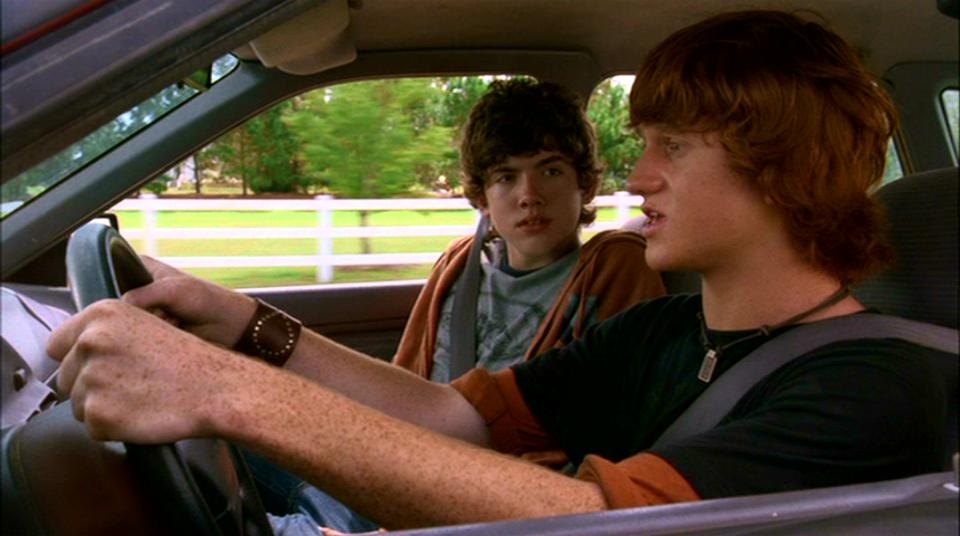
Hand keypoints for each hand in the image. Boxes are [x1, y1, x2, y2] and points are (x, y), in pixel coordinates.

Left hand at [46, 299, 242, 442]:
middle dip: (92, 385)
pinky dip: (113, 428)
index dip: (79, 359)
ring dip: (103, 407)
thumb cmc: (187, 361)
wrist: (216, 389)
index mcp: (101, 315)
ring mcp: (92, 379)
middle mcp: (90, 342)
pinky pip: (92, 428)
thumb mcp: (145, 326)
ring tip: (140, 398)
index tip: (102, 366)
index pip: (58, 344)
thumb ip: (105, 334)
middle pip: (67, 377)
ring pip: (78, 404)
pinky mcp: (97, 414)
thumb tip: (74, 353)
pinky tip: (140, 414)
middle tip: (131, 384)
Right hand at [122, 256, 256, 347]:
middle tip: (164, 311)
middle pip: (117, 304)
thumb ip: (140, 296)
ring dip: (149, 325)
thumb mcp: (172, 290)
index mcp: (142, 268)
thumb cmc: (204, 299)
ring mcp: (145, 311)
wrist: (228, 326)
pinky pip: (139, 336)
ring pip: (128, 322)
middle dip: (138, 311)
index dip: (116, 288)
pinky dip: (153, 336)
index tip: (136, 297)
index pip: (112, 274)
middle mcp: (139, 289)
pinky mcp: (150, 331)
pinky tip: (173, 330)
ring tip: (172, 320)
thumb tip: (116, 310)